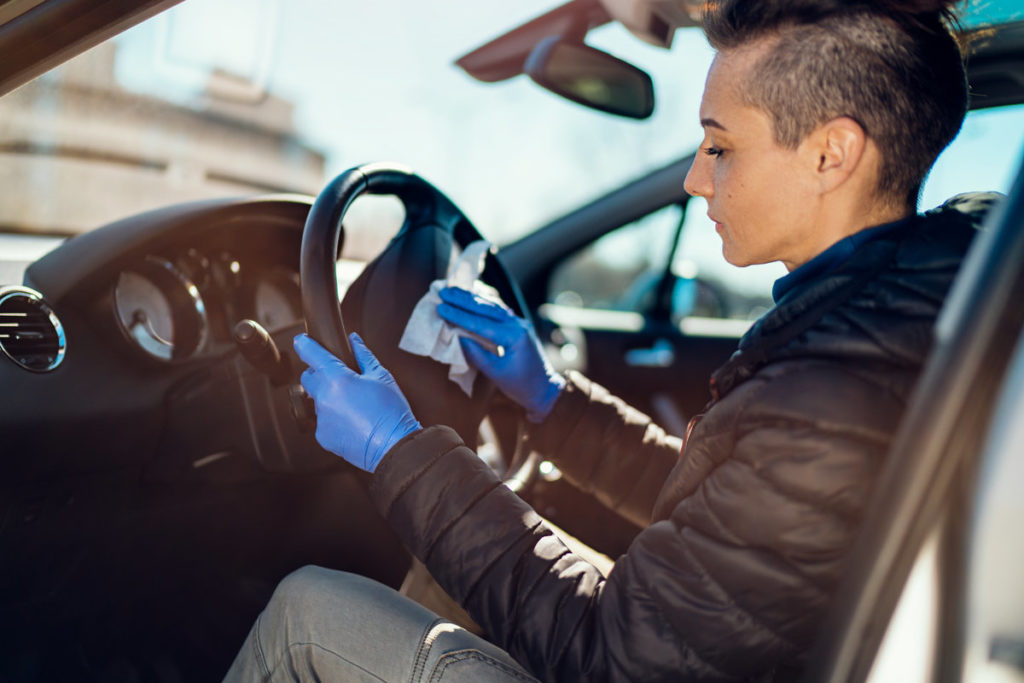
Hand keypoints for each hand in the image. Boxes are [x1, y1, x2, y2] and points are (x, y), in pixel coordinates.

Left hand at [294, 332, 420, 471]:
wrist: (393, 446)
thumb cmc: (391, 411)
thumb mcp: (382, 376)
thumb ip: (363, 355)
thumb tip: (354, 340)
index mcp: (337, 378)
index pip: (311, 354)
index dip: (304, 345)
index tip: (301, 341)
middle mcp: (324, 397)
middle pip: (308, 378)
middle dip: (319, 374)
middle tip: (340, 378)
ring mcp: (321, 418)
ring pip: (318, 401)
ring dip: (329, 398)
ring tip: (354, 406)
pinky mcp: (323, 436)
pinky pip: (323, 421)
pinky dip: (334, 419)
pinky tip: (353, 422)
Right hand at [437, 286, 563, 421]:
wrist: (544, 389)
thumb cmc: (521, 385)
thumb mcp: (496, 374)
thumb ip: (476, 355)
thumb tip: (457, 337)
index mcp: (514, 336)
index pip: (482, 323)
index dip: (460, 315)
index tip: (441, 307)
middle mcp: (518, 324)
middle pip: (487, 308)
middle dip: (463, 299)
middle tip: (443, 292)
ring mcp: (518, 323)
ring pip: (493, 305)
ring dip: (472, 297)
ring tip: (453, 290)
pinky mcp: (517, 325)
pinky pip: (498, 309)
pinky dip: (483, 301)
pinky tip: (472, 294)